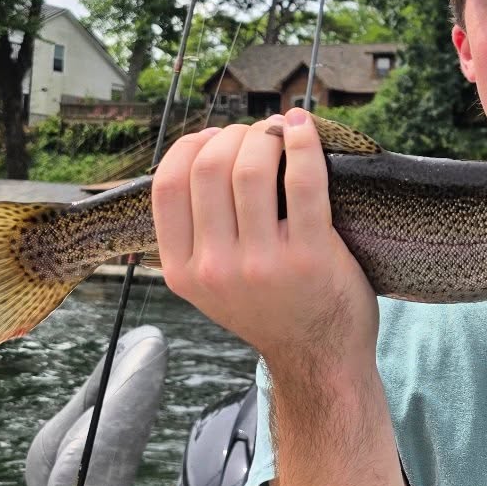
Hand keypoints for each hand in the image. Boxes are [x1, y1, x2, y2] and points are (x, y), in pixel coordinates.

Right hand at [151, 108, 379, 379]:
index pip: (166, 186)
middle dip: (233, 135)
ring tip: (282, 132)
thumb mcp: (214, 285)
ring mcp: (262, 264)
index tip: (213, 137)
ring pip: (251, 168)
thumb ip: (199, 236)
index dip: (189, 147)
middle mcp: (216, 268)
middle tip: (257, 134)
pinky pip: (302, 181)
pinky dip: (303, 143)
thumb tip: (203, 153)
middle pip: (209, 168)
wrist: (320, 358)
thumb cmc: (272, 308)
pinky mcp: (309, 255)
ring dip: (267, 135)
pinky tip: (304, 128)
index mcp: (182, 272)